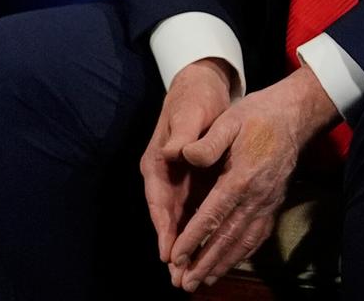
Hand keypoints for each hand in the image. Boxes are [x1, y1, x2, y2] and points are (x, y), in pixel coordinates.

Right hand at [141, 58, 233, 271]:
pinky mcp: (190, 180)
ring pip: (178, 219)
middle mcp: (163, 174)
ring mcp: (176, 179)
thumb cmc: (194, 99)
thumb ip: (182, 136)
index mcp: (157, 161)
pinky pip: (191, 211)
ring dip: (183, 245)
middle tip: (178, 277)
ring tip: (189, 274)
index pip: (158, 200)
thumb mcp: (189, 114)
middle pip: (166, 217)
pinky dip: (196, 232)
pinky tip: (205, 250)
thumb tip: (175, 153)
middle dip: (171, 247)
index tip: (169, 253)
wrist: (200, 86)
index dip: (164, 228)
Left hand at [165, 65, 338, 291]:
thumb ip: (207, 142)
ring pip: (243, 242)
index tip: (177, 257)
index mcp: (241, 178)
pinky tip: (229, 263)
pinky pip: (257, 236)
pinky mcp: (273, 204)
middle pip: (227, 237)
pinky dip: (241, 254)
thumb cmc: (256, 116)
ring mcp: (267, 203)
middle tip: (186, 284)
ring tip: (203, 282)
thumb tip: (184, 155)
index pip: (212, 215)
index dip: (194, 238)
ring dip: (222, 264)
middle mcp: (256, 197)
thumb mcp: (228, 120)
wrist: (294, 116)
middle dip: (205, 262)